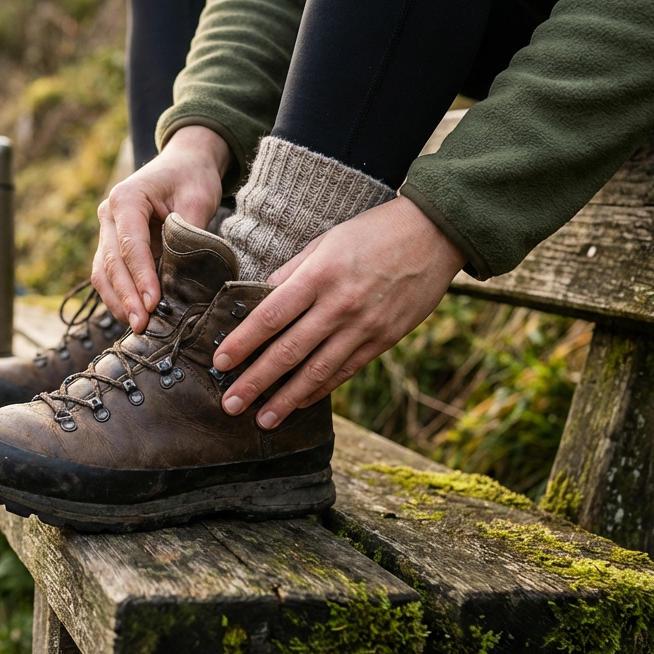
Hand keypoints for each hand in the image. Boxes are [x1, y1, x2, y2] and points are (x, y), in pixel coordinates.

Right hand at [92, 126, 229, 332]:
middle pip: (111, 263)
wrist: (183, 163)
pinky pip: (110, 275)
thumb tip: (184, 279)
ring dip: (118, 302)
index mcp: (125, 198)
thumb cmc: (192, 177)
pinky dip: (120, 296)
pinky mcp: (113, 245)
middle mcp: (108, 215)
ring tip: (138, 327)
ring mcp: (107, 231)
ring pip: (103, 273)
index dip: (141, 277)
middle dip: (126, 297)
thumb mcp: (198, 199)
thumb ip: (188, 235)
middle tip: (143, 324)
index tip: (153, 303)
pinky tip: (134, 315)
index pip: (130, 245)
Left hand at [214, 196, 466, 428]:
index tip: (219, 361)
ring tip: (262, 420)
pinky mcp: (384, 340)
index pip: (270, 315)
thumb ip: (292, 273)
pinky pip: (345, 371)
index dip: (243, 342)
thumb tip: (259, 298)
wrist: (435, 234)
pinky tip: (299, 403)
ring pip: (317, 371)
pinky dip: (320, 390)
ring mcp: (364, 326)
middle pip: (289, 351)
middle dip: (256, 381)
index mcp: (319, 275)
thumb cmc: (373, 233)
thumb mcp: (325, 241)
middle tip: (230, 404)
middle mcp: (340, 305)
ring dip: (286, 399)